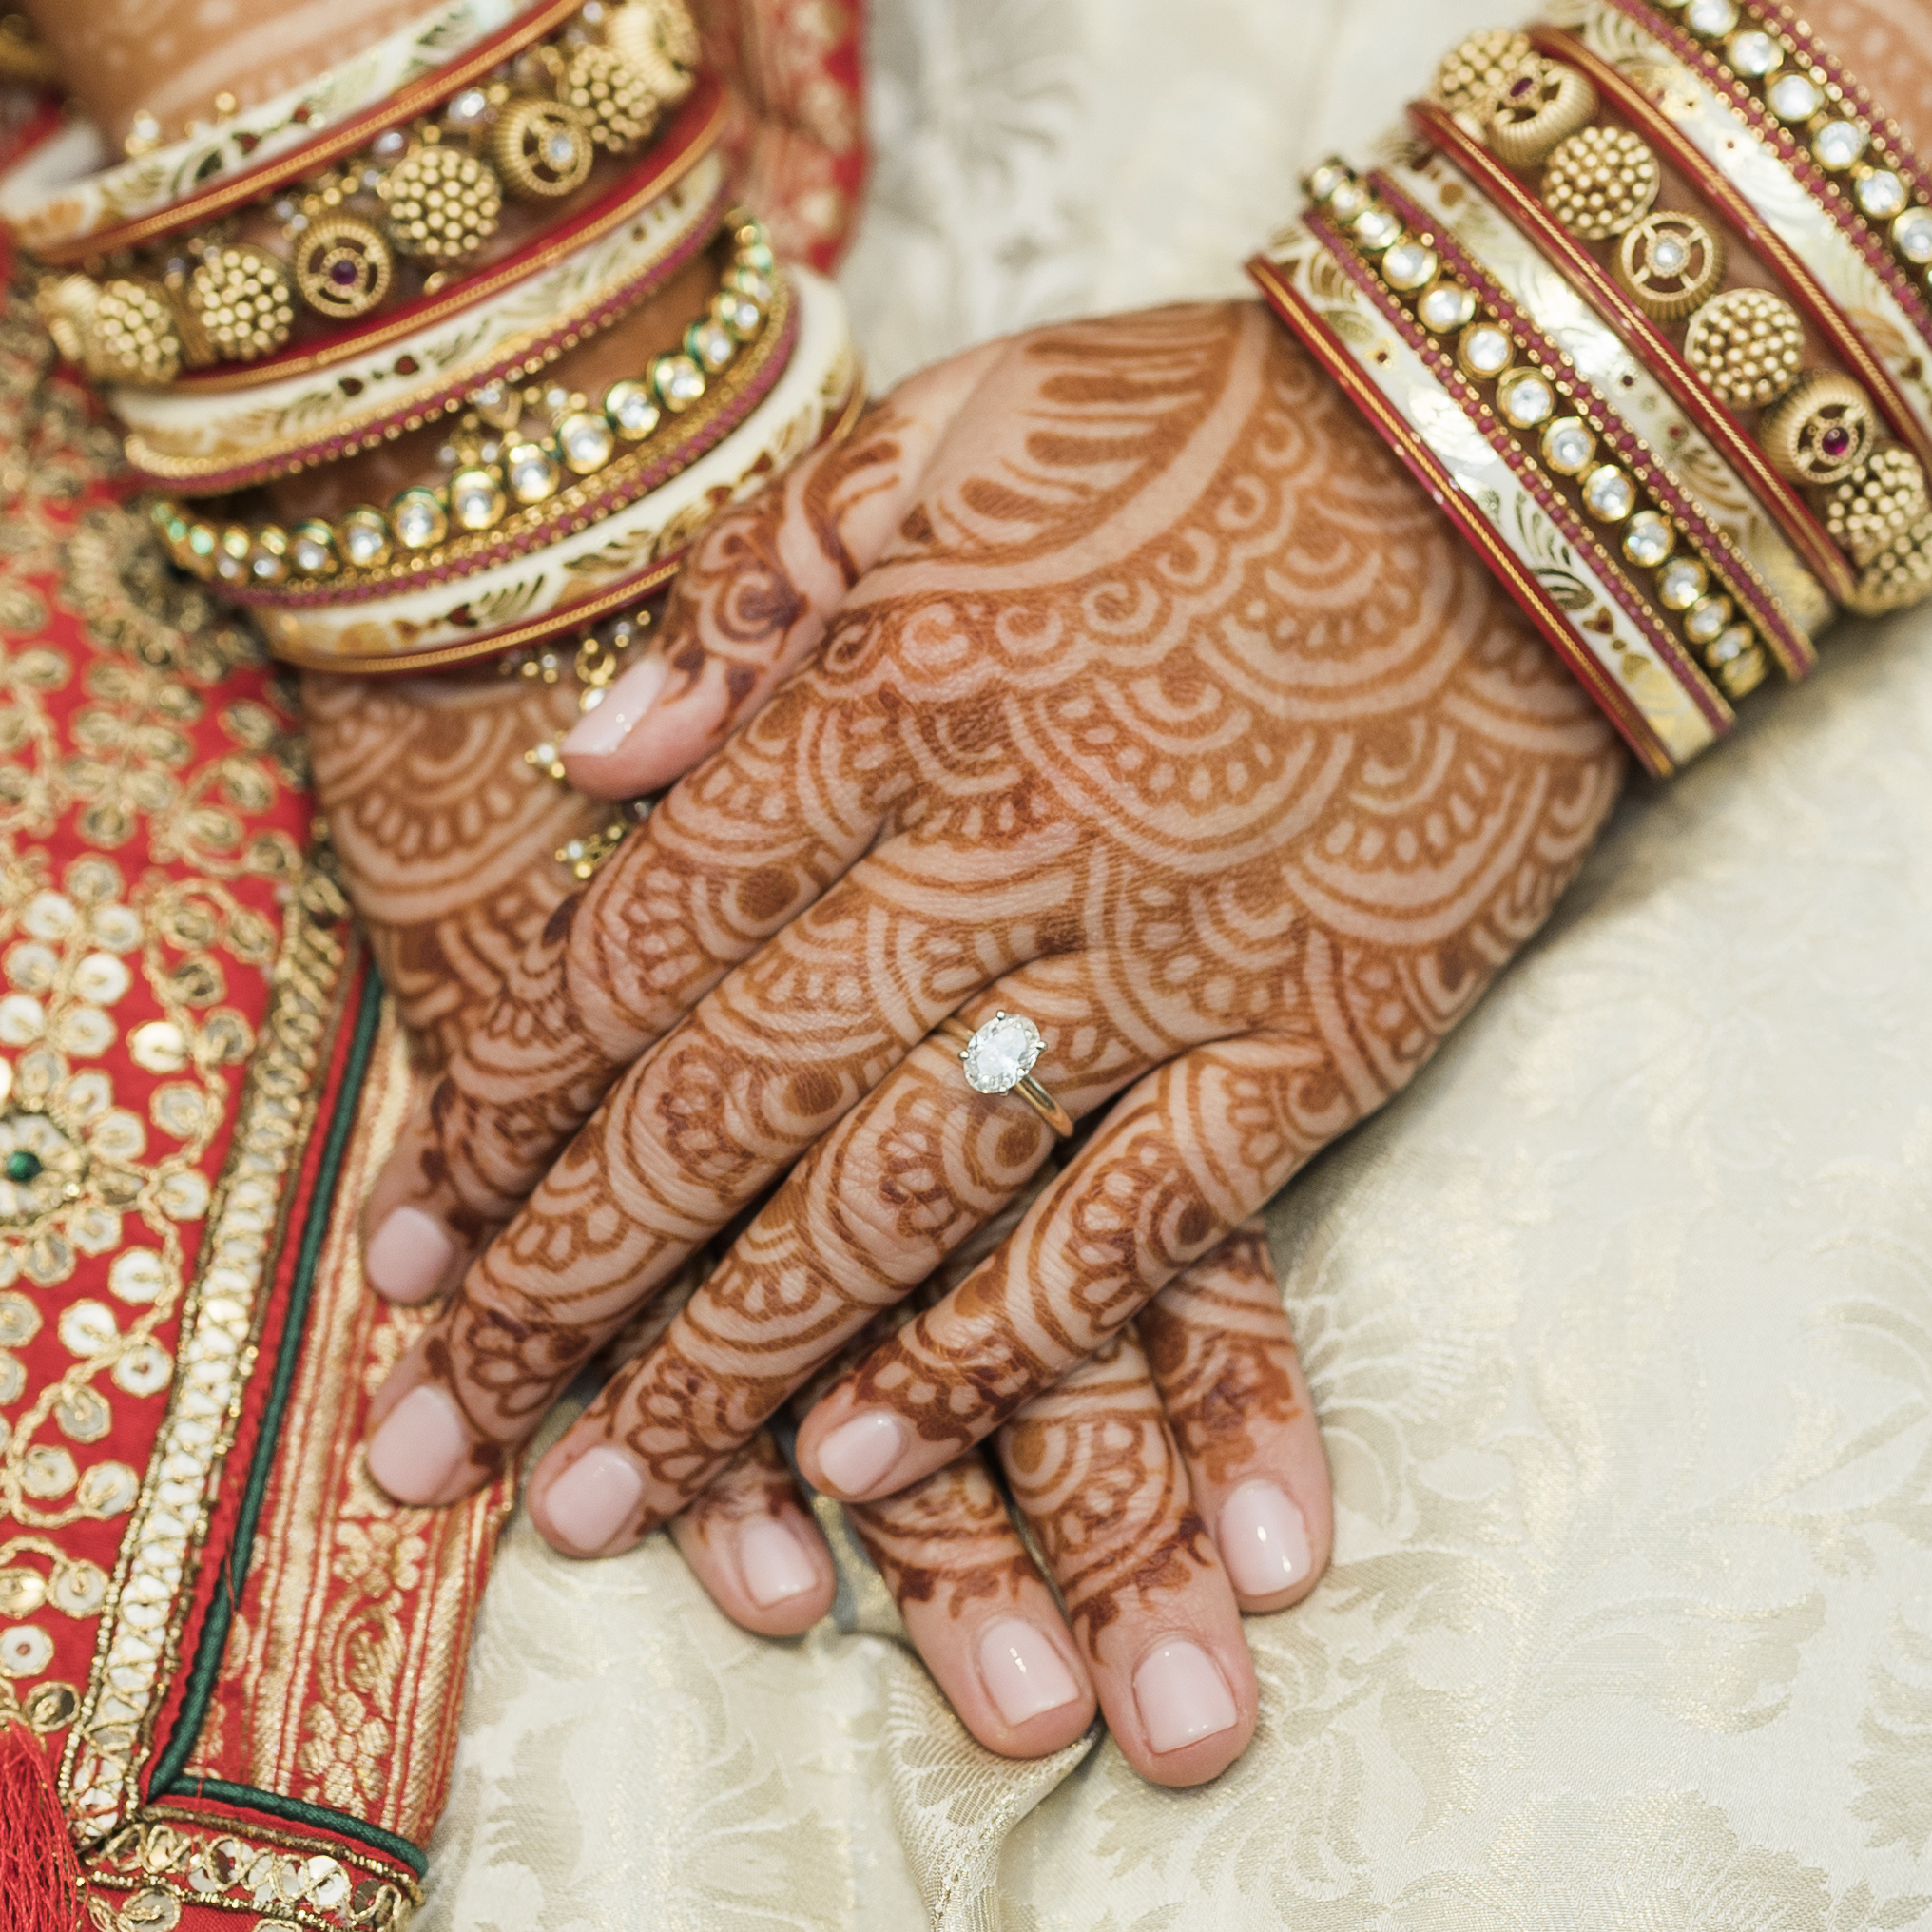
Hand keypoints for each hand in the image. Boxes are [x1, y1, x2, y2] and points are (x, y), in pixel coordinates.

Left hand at [356, 300, 1616, 1555]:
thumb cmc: (1213, 428)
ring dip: (735, 1363)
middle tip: (448, 1439)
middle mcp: (998, 843)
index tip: (420, 1229)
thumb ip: (758, 592)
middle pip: (730, 1101)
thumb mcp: (951, 430)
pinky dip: (991, 1355)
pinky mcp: (1311, 1039)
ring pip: (897, 1198)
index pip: (644, 941)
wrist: (1512, 459)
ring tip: (610, 1503)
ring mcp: (1161, 958)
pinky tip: (870, 1456)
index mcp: (890, 692)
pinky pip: (1128, 1232)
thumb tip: (591, 764)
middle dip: (568, 1288)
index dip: (512, 1102)